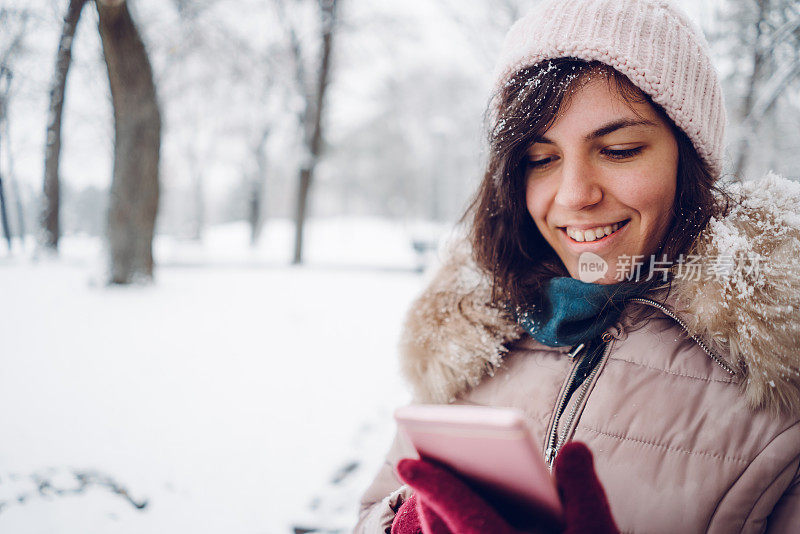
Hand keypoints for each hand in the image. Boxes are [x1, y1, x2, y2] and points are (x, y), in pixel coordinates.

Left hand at [391, 441, 618, 533]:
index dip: (433, 484)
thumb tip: (573, 449)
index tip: (407, 464)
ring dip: (442, 522)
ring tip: (439, 495)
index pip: (460, 511)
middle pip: (443, 532)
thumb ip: (583, 488)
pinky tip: (468, 526)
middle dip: (432, 499)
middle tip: (419, 468)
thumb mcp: (597, 533)